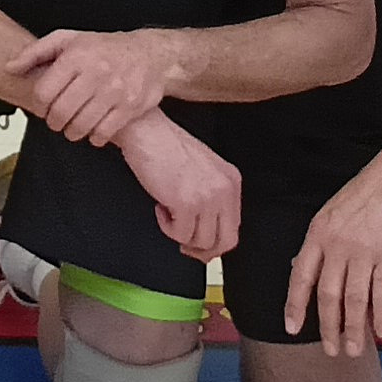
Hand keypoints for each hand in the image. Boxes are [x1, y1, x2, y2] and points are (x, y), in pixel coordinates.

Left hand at [11, 25, 176, 150]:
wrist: (150, 54)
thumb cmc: (104, 48)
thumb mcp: (68, 40)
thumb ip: (36, 52)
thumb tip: (9, 67)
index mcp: (76, 56)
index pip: (44, 92)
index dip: (38, 105)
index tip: (43, 106)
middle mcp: (96, 73)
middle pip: (60, 112)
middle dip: (53, 122)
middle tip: (57, 120)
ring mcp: (114, 91)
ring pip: (80, 126)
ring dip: (72, 132)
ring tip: (72, 126)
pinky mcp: (130, 107)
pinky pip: (103, 133)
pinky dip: (94, 137)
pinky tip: (93, 130)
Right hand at [120, 114, 242, 260]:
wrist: (146, 131)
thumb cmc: (166, 145)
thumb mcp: (202, 169)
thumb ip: (210, 196)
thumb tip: (205, 231)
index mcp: (231, 180)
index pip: (234, 226)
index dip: (215, 242)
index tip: (200, 245)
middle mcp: (224, 189)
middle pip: (226, 241)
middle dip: (204, 250)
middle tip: (185, 245)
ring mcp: (207, 197)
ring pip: (202, 241)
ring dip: (181, 235)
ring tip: (168, 214)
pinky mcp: (186, 203)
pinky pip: (180, 234)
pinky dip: (167, 228)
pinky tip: (160, 208)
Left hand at [282, 157, 381, 354]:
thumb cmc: (369, 193)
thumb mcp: (332, 211)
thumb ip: (321, 242)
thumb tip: (304, 268)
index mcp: (318, 233)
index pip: (300, 276)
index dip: (295, 305)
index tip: (291, 328)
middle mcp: (337, 244)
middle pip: (327, 295)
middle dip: (327, 327)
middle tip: (331, 350)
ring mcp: (363, 251)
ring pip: (354, 300)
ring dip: (354, 329)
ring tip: (353, 349)